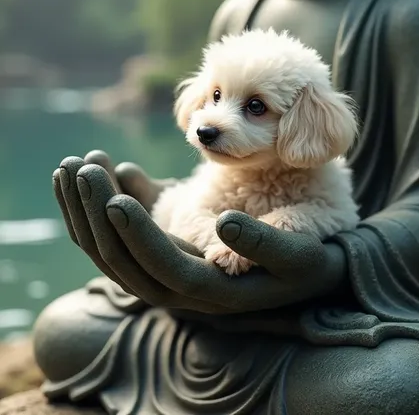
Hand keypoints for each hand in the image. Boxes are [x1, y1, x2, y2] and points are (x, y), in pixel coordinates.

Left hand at [54, 155, 348, 313]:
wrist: (304, 264)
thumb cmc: (307, 260)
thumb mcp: (299, 254)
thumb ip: (266, 243)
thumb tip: (226, 225)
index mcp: (212, 293)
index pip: (162, 272)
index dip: (137, 239)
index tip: (117, 200)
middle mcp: (180, 288)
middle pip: (123, 260)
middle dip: (98, 215)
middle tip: (83, 168)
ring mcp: (167, 267)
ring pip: (112, 246)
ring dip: (89, 207)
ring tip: (74, 164)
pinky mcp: (164, 244)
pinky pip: (122, 230)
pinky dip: (103, 201)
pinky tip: (98, 166)